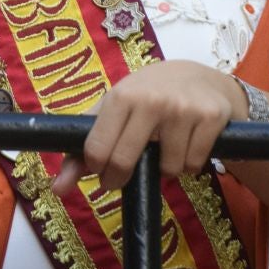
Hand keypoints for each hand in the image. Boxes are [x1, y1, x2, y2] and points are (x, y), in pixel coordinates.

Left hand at [51, 60, 244, 193]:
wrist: (202, 78)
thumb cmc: (148, 96)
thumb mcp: (113, 110)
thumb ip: (82, 148)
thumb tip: (58, 189)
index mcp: (121, 96)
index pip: (96, 149)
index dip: (98, 169)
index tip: (103, 170)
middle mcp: (151, 100)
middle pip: (125, 162)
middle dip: (122, 178)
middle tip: (125, 174)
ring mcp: (183, 109)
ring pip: (167, 170)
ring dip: (165, 169)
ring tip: (166, 146)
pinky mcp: (211, 117)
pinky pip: (193, 166)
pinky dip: (190, 164)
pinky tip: (188, 143)